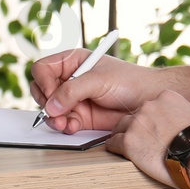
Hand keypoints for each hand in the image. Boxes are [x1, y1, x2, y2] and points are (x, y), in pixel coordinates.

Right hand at [29, 48, 160, 133]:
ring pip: (50, 109)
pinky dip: (65, 126)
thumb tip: (51, 106)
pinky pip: (63, 122)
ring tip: (64, 123)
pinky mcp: (80, 116)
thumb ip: (72, 91)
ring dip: (54, 118)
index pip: (43, 69)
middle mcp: (69, 80)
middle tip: (55, 111)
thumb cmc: (129, 81)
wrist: (147, 101)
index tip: (51, 94)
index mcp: (72, 62)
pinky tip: (74, 126)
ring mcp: (74, 99)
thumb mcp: (98, 80)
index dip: (44, 82)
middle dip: (46, 103)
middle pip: (42, 90)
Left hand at [105, 89, 189, 188]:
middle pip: (133, 115)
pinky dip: (115, 149)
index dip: (150, 119)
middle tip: (142, 142)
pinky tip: (120, 154)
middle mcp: (149, 106)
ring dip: (124, 137)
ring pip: (120, 128)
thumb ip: (186, 113)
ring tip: (131, 149)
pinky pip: (113, 144)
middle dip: (137, 128)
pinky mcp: (129, 142)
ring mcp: (137, 123)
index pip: (149, 106)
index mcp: (166, 97)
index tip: (153, 130)